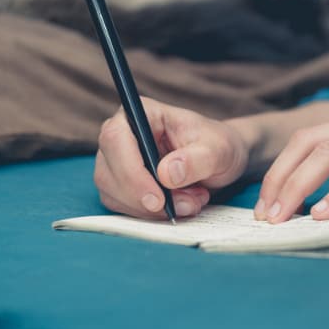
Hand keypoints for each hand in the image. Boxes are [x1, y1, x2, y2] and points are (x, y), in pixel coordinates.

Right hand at [94, 97, 248, 218]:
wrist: (220, 161)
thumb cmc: (218, 146)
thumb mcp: (218, 150)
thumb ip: (196, 160)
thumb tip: (167, 173)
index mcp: (143, 113)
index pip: (116, 138)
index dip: (131, 172)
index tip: (158, 199)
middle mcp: (123, 135)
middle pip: (108, 171)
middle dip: (144, 198)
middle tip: (185, 205)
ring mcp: (117, 161)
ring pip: (112, 194)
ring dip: (151, 210)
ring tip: (190, 201)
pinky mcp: (120, 185)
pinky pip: (122, 207)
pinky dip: (150, 215)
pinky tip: (179, 205)